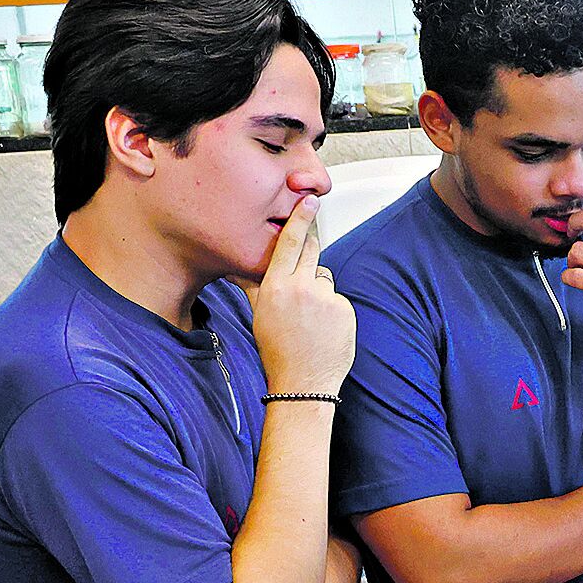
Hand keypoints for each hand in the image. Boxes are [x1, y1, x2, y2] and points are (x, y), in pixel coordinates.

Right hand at [246, 196, 354, 395]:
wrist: (303, 382)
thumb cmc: (278, 350)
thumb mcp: (259, 314)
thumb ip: (254, 287)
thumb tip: (239, 270)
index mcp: (275, 286)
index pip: (289, 243)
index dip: (300, 219)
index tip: (310, 200)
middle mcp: (300, 288)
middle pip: (311, 251)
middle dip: (309, 250)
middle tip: (305, 263)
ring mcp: (325, 298)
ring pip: (323, 277)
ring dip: (318, 289)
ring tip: (310, 317)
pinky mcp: (344, 309)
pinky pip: (337, 298)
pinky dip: (333, 308)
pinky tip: (324, 327)